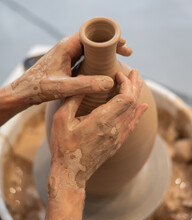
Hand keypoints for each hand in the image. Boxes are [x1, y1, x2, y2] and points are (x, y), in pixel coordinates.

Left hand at [9, 33, 131, 104]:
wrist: (24, 92)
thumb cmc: (39, 88)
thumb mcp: (63, 87)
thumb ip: (86, 85)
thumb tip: (109, 82)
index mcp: (65, 47)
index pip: (91, 35)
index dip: (109, 39)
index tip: (123, 44)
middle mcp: (66, 48)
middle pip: (93, 41)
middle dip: (111, 44)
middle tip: (126, 51)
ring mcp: (66, 56)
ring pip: (90, 50)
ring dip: (105, 52)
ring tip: (120, 56)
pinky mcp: (66, 64)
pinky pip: (85, 58)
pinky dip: (97, 60)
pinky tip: (104, 67)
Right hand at [49, 70, 147, 191]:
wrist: (71, 173)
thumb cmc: (63, 147)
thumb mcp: (61, 119)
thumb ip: (74, 99)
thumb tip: (84, 82)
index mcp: (102, 121)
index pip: (125, 97)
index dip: (126, 83)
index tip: (118, 74)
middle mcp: (114, 129)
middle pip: (132, 102)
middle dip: (134, 85)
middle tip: (134, 72)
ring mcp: (118, 137)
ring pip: (134, 112)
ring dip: (136, 96)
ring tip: (137, 83)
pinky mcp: (117, 143)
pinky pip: (132, 126)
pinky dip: (138, 114)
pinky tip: (142, 107)